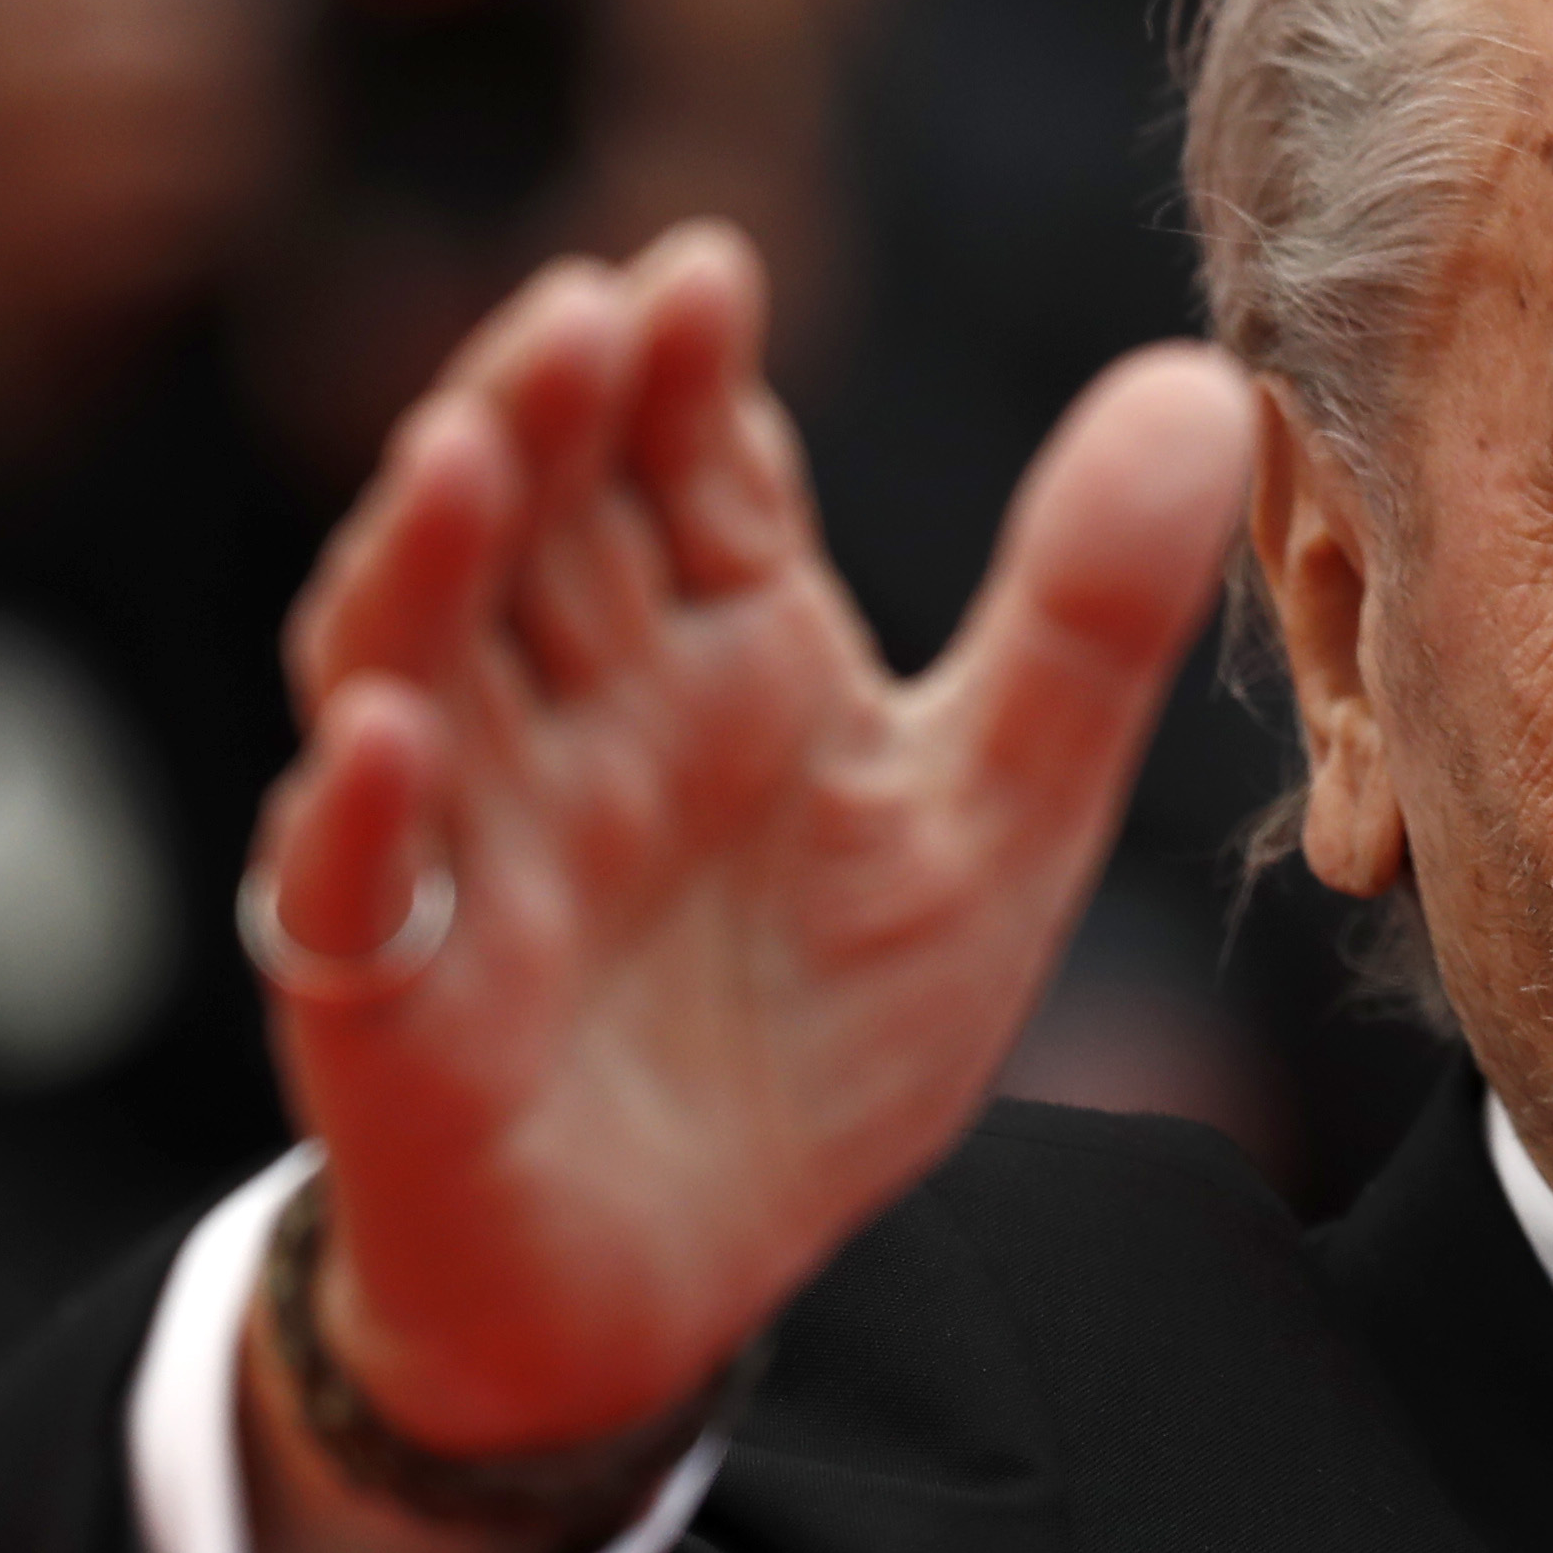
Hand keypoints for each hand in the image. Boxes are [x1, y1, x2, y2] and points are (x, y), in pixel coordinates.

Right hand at [247, 225, 1255, 1467]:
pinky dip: (355, 818)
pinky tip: (382, 740)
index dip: (680, 375)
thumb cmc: (822, 1029)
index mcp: (716, 654)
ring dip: (419, 558)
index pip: (682, 473)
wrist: (694, 1278)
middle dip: (540, 416)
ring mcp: (466, 847)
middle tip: (584, 312)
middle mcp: (572, 718)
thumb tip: (1203, 386)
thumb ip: (1088, 618)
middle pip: (531, 530)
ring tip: (463, 449)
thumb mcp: (996, 818)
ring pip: (405, 666)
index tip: (708, 274)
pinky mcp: (394, 1004)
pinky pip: (349, 897)